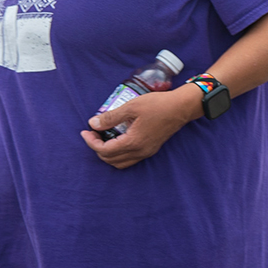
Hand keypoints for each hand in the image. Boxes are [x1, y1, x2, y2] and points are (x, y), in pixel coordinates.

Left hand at [82, 81, 200, 168]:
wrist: (181, 107)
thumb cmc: (158, 105)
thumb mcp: (131, 107)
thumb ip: (111, 117)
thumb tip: (93, 124)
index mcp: (133, 142)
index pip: (105, 150)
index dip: (91, 142)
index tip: (85, 131)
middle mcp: (140, 152)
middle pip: (111, 160)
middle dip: (97, 148)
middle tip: (92, 133)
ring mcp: (146, 152)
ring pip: (121, 163)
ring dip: (108, 154)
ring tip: (103, 138)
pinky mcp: (150, 149)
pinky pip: (130, 159)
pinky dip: (119, 153)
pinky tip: (117, 139)